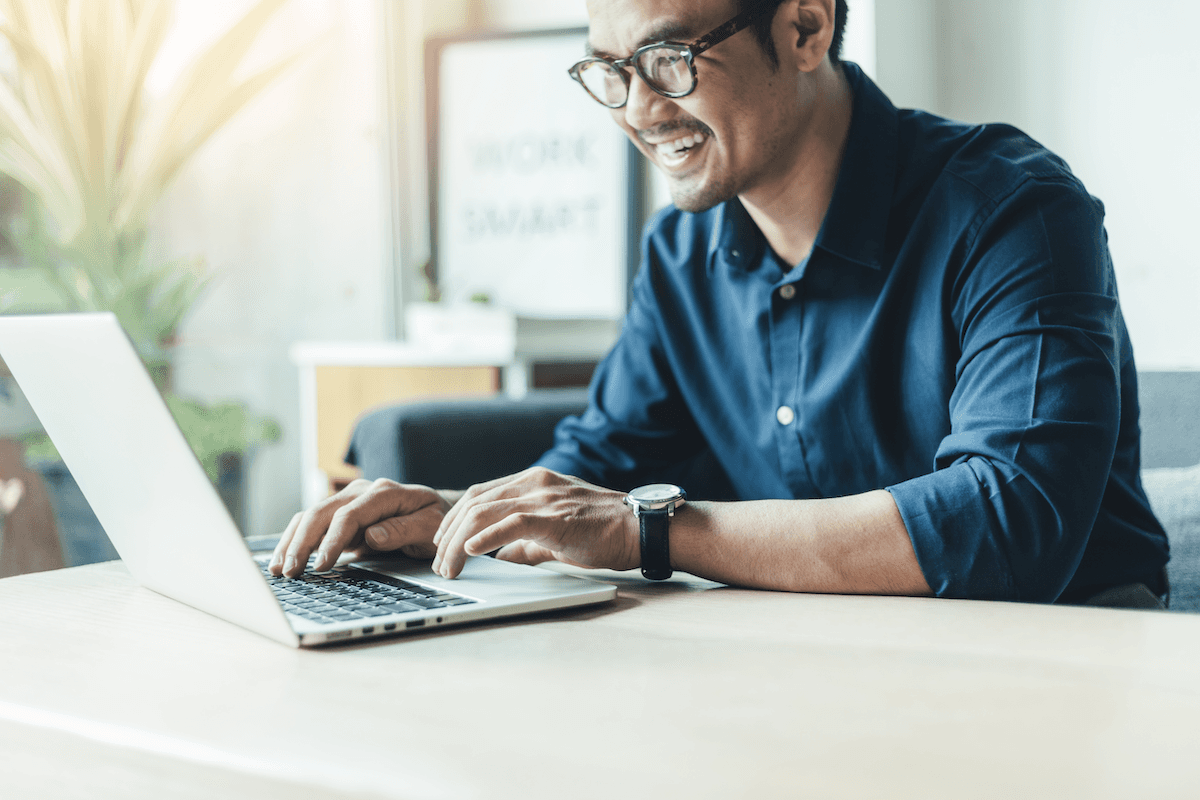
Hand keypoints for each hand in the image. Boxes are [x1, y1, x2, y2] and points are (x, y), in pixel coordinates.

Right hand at [269, 479, 450, 577]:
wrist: (436, 510)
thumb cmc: (436, 521)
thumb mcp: (430, 527)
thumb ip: (403, 529)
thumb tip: (371, 536)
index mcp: (384, 493)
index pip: (350, 515)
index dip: (333, 540)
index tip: (321, 565)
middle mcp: (361, 492)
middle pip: (322, 512)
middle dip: (303, 542)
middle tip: (290, 571)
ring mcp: (349, 500)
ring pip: (311, 516)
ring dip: (292, 541)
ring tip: (278, 568)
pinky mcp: (341, 514)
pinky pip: (313, 523)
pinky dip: (296, 539)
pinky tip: (283, 558)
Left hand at [431, 467, 636, 578]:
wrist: (638, 529)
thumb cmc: (603, 532)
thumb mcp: (555, 533)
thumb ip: (526, 542)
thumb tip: (501, 557)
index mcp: (533, 481)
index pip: (479, 494)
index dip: (453, 519)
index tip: (442, 542)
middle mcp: (534, 482)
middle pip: (473, 502)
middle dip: (448, 534)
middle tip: (439, 563)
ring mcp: (544, 496)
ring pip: (483, 512)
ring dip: (458, 542)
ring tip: (449, 566)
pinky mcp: (554, 516)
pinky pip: (511, 523)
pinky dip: (485, 537)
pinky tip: (471, 552)